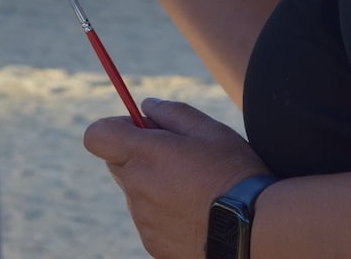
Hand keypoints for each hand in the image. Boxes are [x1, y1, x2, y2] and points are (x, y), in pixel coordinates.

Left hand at [85, 98, 269, 258]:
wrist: (254, 230)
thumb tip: (147, 106)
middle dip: (140, 155)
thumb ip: (172, 112)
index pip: (96, 136)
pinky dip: (166, 212)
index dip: (115, 128)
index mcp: (144, 155)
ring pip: (137, 192)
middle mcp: (136, 189)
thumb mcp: (210, 130)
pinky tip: (197, 212)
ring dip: (156, 185)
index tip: (143, 129)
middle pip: (118, 163)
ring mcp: (143, 220)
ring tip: (196, 189)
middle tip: (178, 157)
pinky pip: (150, 220)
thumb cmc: (233, 174)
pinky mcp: (152, 244)